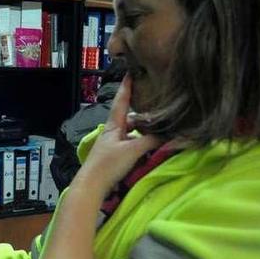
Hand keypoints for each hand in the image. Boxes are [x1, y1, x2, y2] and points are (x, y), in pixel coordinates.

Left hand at [74, 76, 161, 198]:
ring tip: (158, 128)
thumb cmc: (108, 164)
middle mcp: (112, 132)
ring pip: (131, 131)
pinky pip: (131, 144)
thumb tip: (168, 135)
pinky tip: (149, 148)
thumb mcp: (133, 150)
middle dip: (141, 111)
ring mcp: (113, 144)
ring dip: (142, 129)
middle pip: (129, 117)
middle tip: (155, 106)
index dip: (127, 87)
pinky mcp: (114, 156)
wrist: (91, 186)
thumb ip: (151, 140)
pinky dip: (140, 142)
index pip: (122, 100)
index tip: (131, 72)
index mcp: (114, 125)